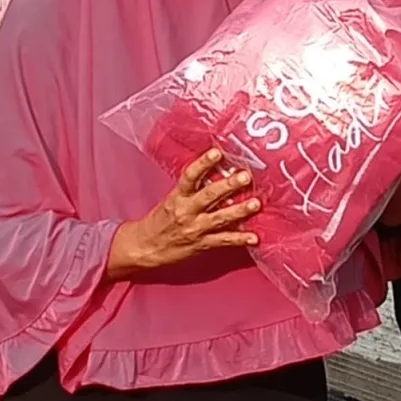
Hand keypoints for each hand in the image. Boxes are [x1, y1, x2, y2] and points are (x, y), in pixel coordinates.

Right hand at [108, 150, 260, 277]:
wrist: (144, 247)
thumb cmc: (160, 221)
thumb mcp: (171, 200)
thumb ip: (192, 189)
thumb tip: (217, 172)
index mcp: (177, 197)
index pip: (190, 177)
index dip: (203, 164)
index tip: (217, 153)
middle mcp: (186, 211)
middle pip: (209, 196)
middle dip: (228, 186)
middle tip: (245, 176)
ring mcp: (195, 229)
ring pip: (220, 218)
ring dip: (239, 211)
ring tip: (256, 204)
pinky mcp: (202, 244)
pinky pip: (224, 241)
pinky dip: (240, 239)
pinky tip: (255, 237)